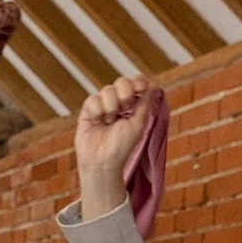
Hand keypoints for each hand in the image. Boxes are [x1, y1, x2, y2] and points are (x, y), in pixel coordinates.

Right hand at [73, 76, 157, 209]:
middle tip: (125, 110)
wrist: (102, 161)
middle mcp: (118, 102)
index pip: (136, 83)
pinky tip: (98, 122)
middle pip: (122, 81)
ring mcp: (102, 105)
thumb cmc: (122, 146)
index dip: (139, 81)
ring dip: (111, 106)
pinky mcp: (88, 110)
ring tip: (109, 122)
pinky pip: (93, 99)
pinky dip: (98, 111)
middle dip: (125, 94)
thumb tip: (153, 84)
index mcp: (133, 105)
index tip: (142, 87)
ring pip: (107, 90)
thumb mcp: (138, 123)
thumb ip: (145, 103)